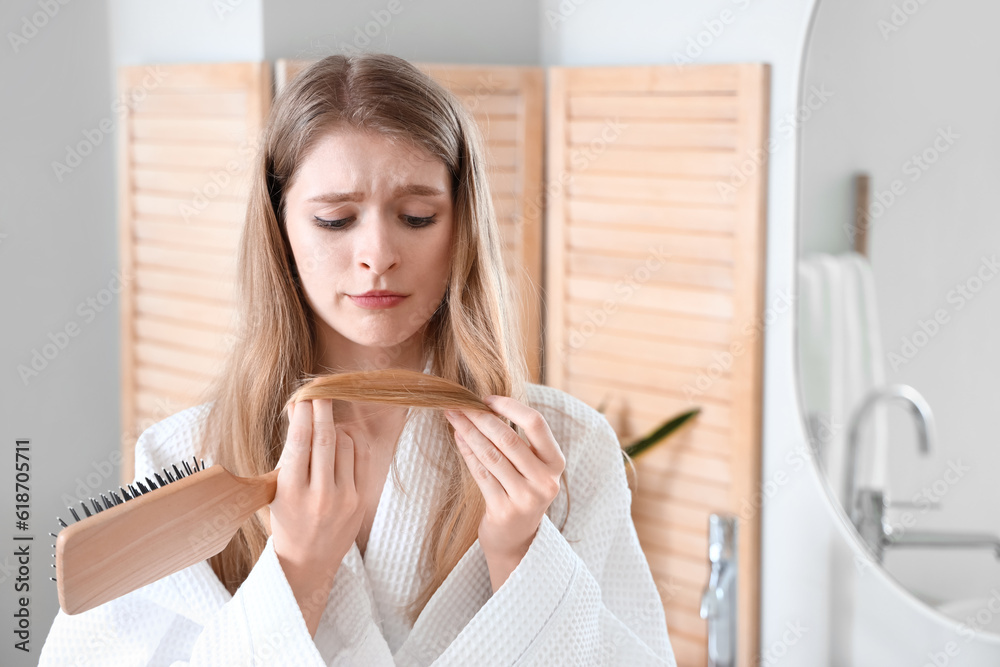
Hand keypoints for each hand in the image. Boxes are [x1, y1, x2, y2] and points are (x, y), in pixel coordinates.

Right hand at [270, 398, 371, 635]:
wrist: (309, 562)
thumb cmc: (286, 520)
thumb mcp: (277, 491)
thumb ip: (288, 455)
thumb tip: (298, 412)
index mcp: (291, 492)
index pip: (299, 443)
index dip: (302, 416)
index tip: (302, 398)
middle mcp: (319, 495)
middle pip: (325, 439)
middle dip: (322, 411)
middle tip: (319, 394)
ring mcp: (344, 498)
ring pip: (346, 444)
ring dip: (336, 427)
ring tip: (326, 423)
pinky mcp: (362, 501)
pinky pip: (362, 457)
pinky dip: (354, 440)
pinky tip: (344, 434)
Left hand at [444, 396, 565, 591]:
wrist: (517, 539)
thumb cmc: (521, 492)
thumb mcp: (531, 467)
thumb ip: (519, 440)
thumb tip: (485, 404)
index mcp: (556, 463)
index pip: (536, 424)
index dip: (510, 407)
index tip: (486, 399)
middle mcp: (546, 481)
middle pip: (509, 439)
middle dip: (480, 418)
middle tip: (460, 405)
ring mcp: (526, 498)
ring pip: (492, 456)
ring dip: (469, 433)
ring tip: (453, 417)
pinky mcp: (504, 511)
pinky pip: (481, 475)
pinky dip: (467, 453)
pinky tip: (457, 439)